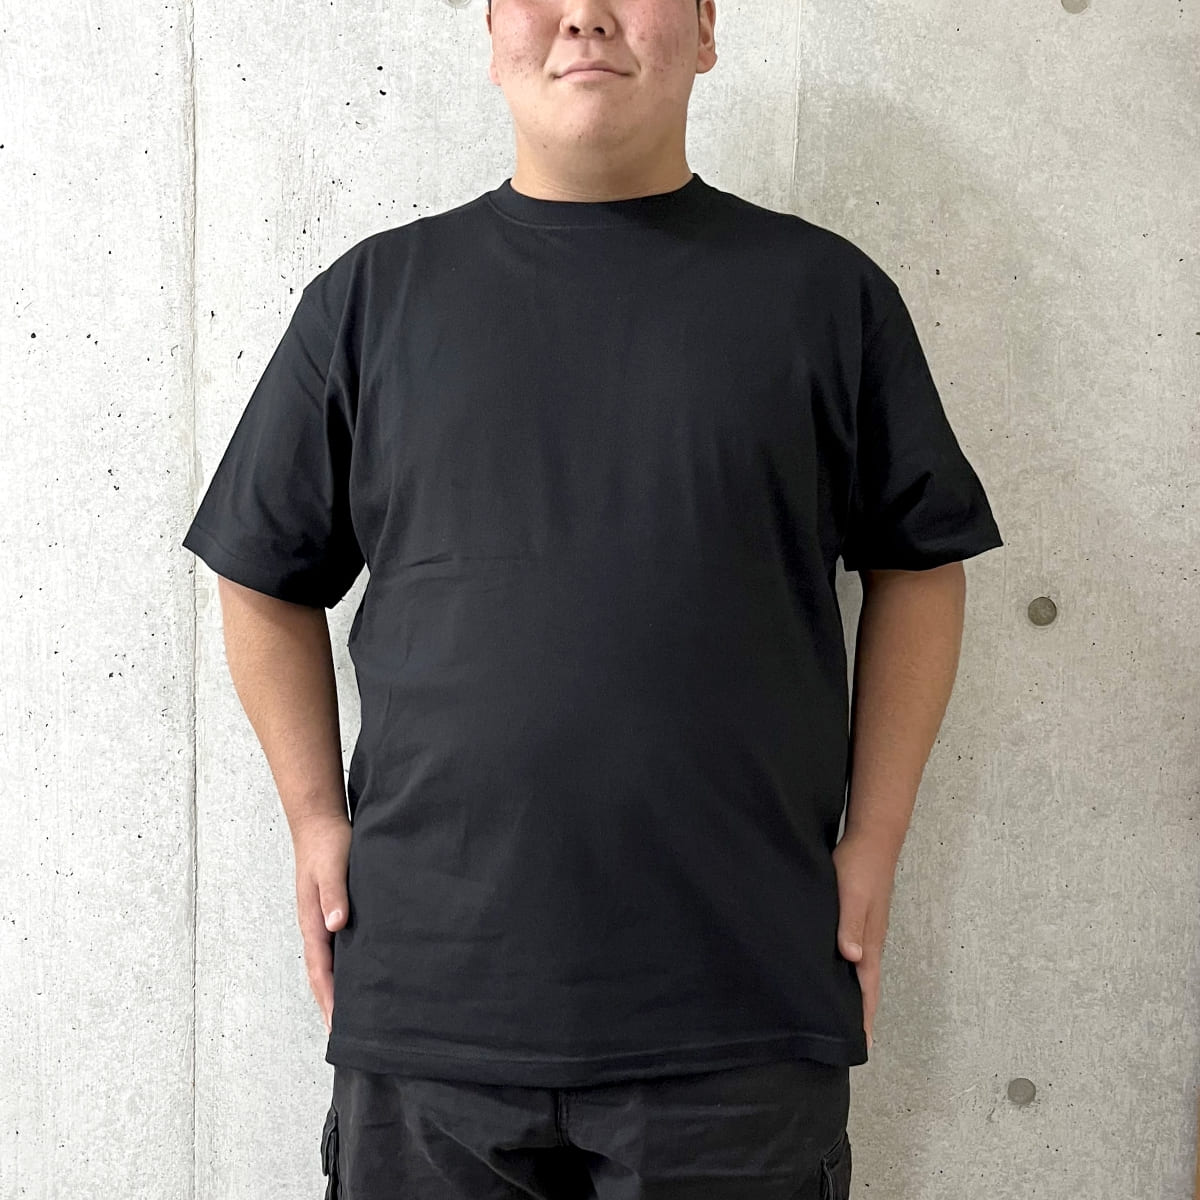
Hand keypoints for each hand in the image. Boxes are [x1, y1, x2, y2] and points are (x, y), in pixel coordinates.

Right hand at [292, 814, 351, 1036]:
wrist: (319, 822)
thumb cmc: (326, 845)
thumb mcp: (332, 867)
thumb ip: (333, 895)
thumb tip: (335, 926)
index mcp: (312, 922)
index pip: (320, 971)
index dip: (329, 999)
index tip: (337, 1025)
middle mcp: (315, 926)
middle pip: (321, 975)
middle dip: (330, 1005)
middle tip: (342, 1035)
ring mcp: (322, 920)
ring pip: (328, 963)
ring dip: (336, 989)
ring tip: (349, 1015)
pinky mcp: (332, 911)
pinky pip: (337, 948)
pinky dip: (343, 967)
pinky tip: (358, 972)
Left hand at [831, 828, 897, 1054]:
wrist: (872, 838)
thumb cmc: (860, 866)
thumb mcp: (851, 895)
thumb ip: (850, 925)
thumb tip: (852, 958)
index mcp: (870, 942)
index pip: (866, 990)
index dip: (863, 1019)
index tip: (860, 1049)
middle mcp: (870, 942)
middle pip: (865, 987)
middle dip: (859, 1015)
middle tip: (848, 1044)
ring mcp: (866, 931)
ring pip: (859, 972)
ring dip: (853, 995)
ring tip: (841, 1018)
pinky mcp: (858, 919)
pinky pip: (853, 954)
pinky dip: (847, 971)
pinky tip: (836, 972)